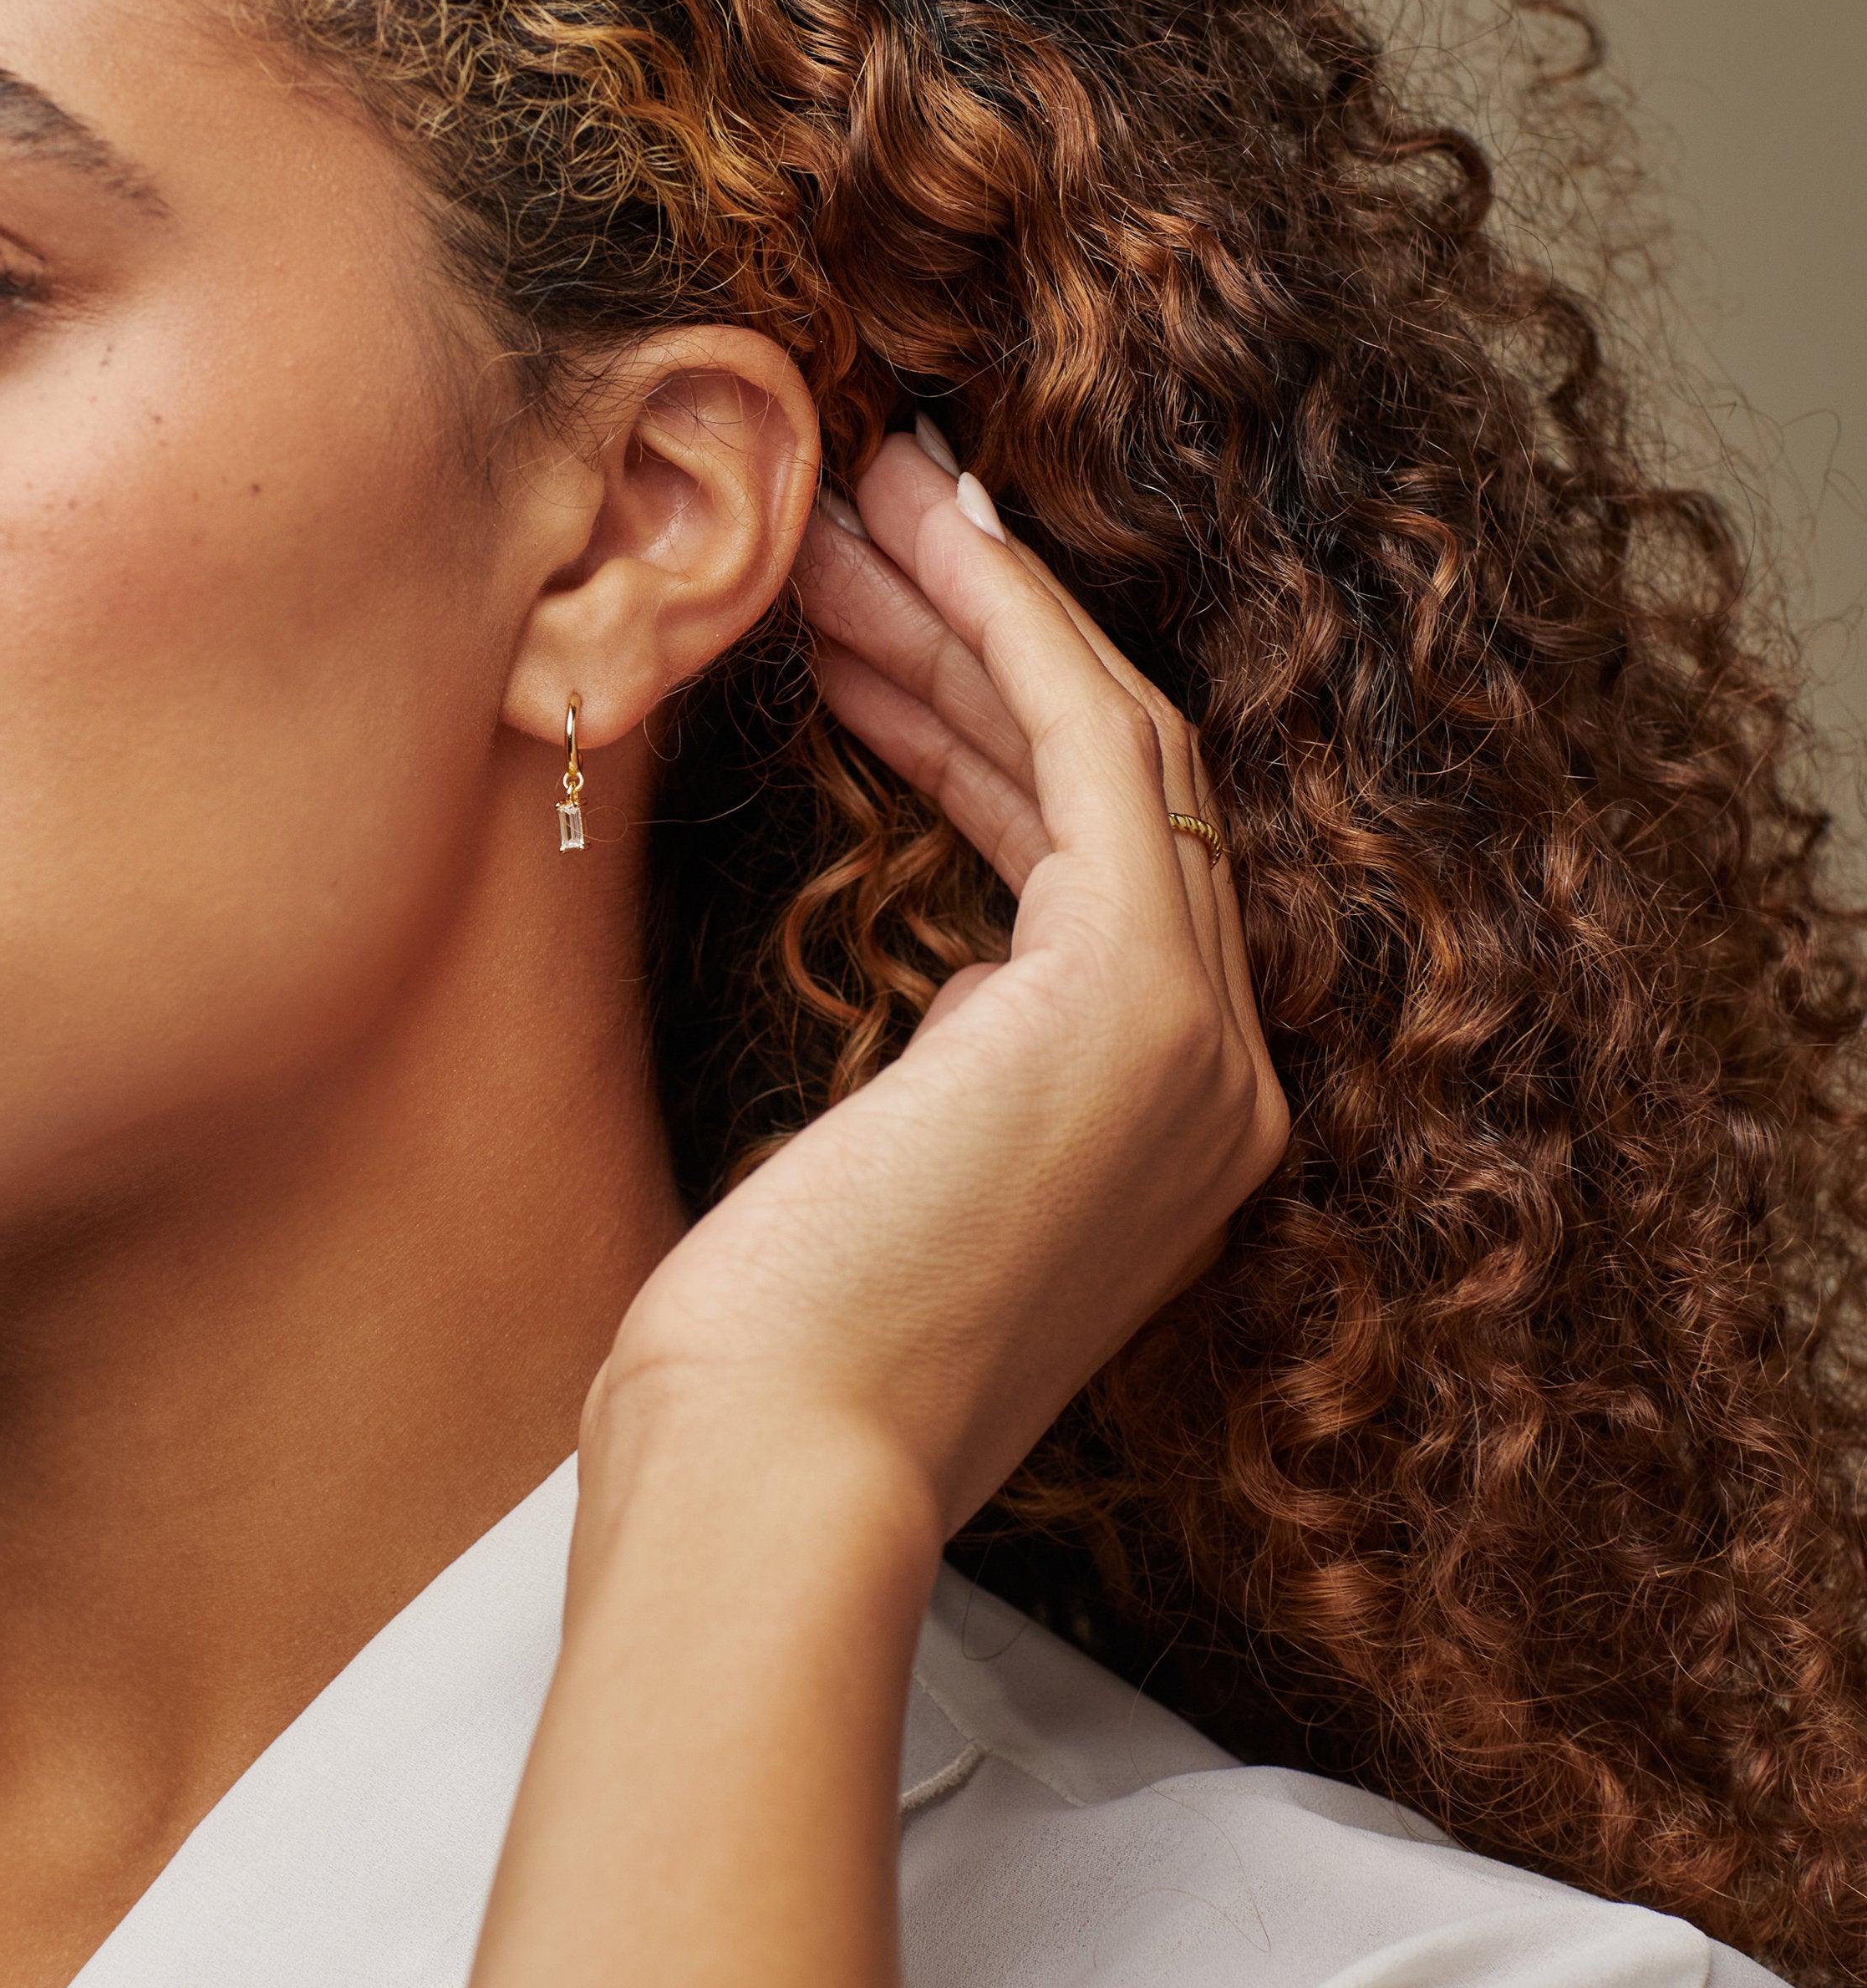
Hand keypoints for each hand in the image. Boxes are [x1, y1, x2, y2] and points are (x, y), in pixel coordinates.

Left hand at [593, 433, 1289, 1535]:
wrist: (768, 1473)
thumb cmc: (773, 1353)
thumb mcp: (881, 1175)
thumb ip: (957, 1078)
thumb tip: (951, 993)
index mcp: (1160, 1129)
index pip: (1087, 869)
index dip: (978, 726)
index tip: (871, 633)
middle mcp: (1218, 1082)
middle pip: (1108, 791)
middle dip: (973, 643)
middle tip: (855, 528)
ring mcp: (1200, 1044)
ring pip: (1110, 753)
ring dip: (978, 613)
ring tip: (849, 514)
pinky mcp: (1140, 1001)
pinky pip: (1097, 755)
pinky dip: (1012, 632)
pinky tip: (923, 543)